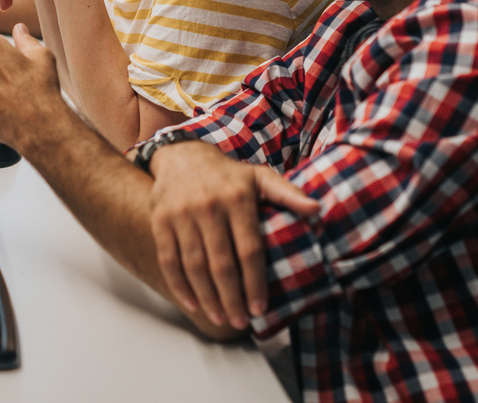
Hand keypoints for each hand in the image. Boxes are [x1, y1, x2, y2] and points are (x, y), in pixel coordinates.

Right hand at [148, 140, 317, 330]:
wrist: (182, 156)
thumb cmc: (228, 175)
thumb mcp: (260, 177)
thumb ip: (288, 194)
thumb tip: (317, 209)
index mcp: (237, 198)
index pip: (249, 250)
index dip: (255, 283)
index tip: (260, 308)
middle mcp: (208, 206)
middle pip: (221, 264)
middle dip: (232, 299)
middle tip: (241, 322)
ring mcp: (181, 214)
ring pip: (194, 266)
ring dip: (208, 298)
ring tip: (221, 318)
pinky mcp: (161, 220)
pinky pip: (168, 259)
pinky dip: (180, 286)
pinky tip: (193, 303)